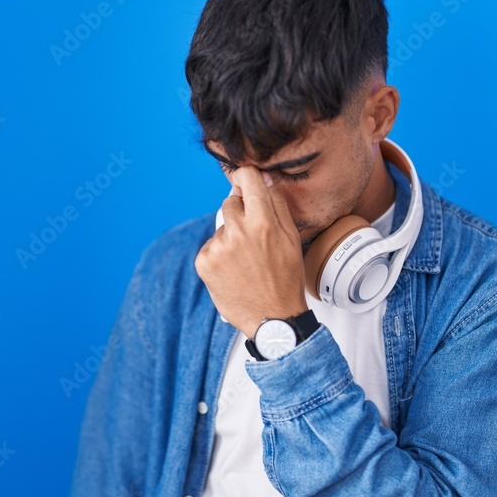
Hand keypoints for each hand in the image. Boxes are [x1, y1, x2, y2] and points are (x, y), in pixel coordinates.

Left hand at [194, 165, 309, 339]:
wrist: (272, 319)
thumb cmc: (285, 278)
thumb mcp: (291, 239)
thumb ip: (277, 205)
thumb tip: (264, 180)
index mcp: (263, 222)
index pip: (247, 179)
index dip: (247, 177)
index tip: (246, 180)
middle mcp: (238, 231)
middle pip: (230, 201)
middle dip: (241, 213)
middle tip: (254, 239)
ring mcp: (218, 247)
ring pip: (221, 226)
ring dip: (230, 236)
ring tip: (245, 261)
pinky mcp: (204, 262)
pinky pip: (210, 245)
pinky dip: (219, 254)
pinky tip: (233, 270)